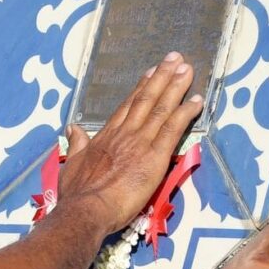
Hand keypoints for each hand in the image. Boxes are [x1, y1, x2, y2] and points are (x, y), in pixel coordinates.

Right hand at [58, 52, 201, 233]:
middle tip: (174, 59)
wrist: (86, 209)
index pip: (127, 107)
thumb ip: (76, 144)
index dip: (141, 88)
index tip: (151, 73)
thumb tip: (72, 128)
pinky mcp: (154, 157)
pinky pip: (172, 129)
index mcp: (105, 137)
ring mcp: (139, 143)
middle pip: (145, 100)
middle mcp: (124, 134)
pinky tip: (196, 101)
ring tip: (187, 69)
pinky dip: (185, 113)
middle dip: (161, 77)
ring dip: (175, 87)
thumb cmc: (77, 193)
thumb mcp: (72, 164)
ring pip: (160, 108)